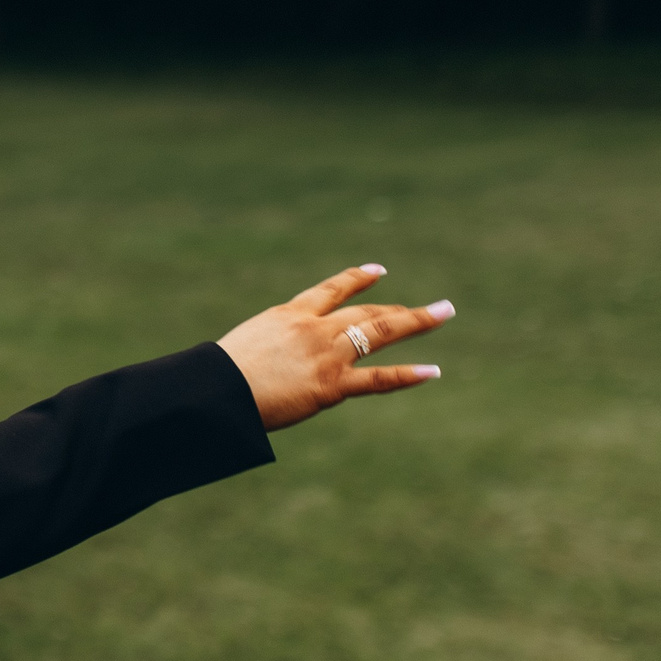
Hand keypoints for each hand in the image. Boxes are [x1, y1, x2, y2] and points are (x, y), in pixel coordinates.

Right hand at [216, 265, 451, 430]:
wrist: (216, 389)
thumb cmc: (216, 374)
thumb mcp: (242, 348)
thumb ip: (266, 349)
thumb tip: (266, 363)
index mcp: (288, 315)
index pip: (330, 291)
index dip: (356, 280)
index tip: (377, 271)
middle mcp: (313, 328)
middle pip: (365, 311)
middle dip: (399, 307)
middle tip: (430, 307)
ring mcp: (326, 354)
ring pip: (381, 330)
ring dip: (416, 320)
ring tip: (443, 313)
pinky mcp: (332, 384)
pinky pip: (378, 378)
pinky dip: (407, 375)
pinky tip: (433, 371)